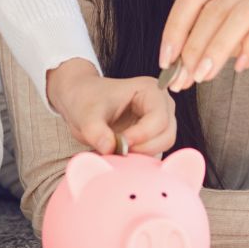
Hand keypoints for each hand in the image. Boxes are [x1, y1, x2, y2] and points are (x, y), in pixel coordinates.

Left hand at [46, 58, 176, 155]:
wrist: (81, 101)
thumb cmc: (86, 99)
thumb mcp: (86, 113)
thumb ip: (95, 130)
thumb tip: (110, 148)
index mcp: (150, 90)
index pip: (159, 118)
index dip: (142, 135)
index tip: (120, 142)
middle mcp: (162, 104)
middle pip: (167, 134)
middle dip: (144, 147)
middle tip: (119, 150)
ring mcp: (160, 120)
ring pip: (164, 145)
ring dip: (143, 153)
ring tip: (118, 151)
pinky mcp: (153, 135)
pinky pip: (155, 151)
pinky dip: (141, 157)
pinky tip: (122, 154)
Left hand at [158, 0, 248, 90]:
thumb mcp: (236, 38)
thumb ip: (208, 42)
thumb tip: (174, 67)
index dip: (175, 27)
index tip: (165, 60)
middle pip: (214, 7)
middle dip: (194, 46)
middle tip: (184, 78)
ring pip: (239, 15)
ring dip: (217, 49)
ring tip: (205, 77)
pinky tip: (241, 68)